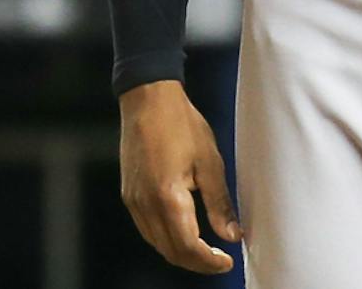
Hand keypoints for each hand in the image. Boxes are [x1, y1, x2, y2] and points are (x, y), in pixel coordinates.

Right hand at [118, 80, 241, 273]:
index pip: (188, 247)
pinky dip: (166, 239)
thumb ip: (219, 204)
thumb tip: (232, 235)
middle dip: (196, 263)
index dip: (208, 261)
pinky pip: (147, 229)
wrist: (148, 99)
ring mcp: (133, 201)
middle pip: (170, 252)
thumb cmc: (181, 124)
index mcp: (167, 197)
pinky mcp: (129, 194)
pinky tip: (184, 231)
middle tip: (219, 260)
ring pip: (157, 243)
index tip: (227, 261)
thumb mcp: (209, 162)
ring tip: (206, 249)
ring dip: (181, 253)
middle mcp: (145, 205)